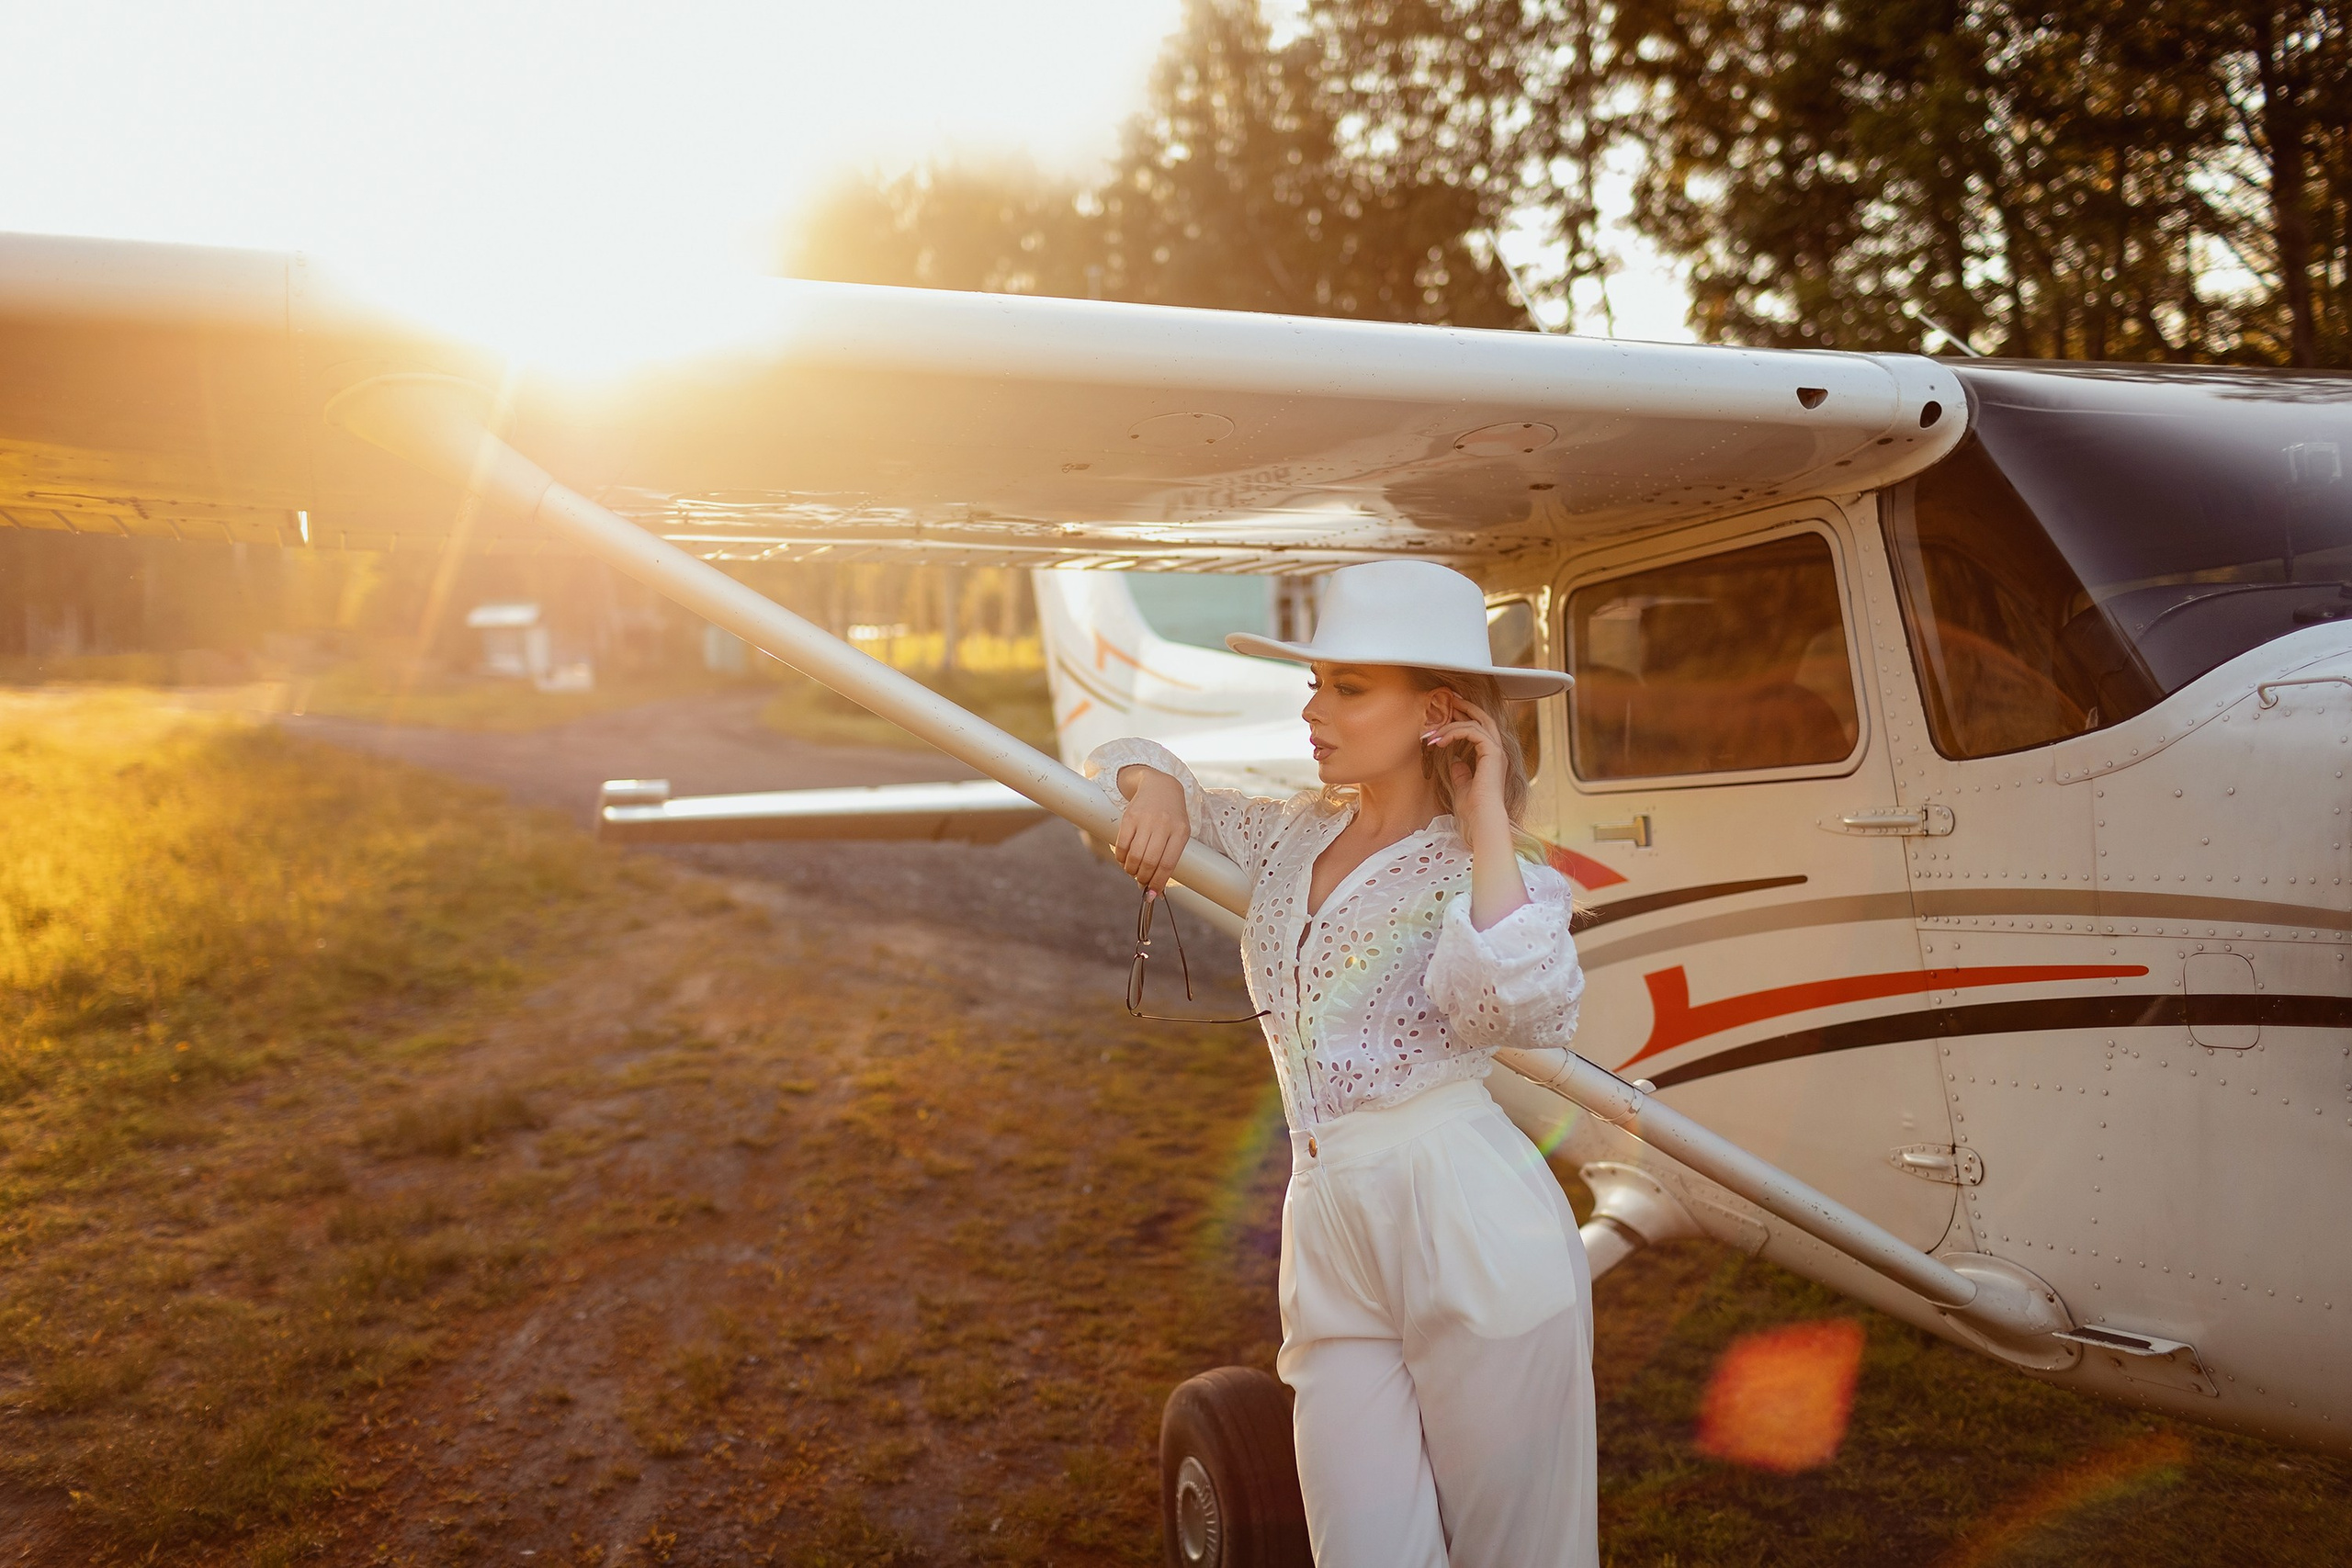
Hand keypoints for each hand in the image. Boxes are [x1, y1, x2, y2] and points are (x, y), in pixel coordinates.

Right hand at [1113, 765, 1190, 891]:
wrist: (1160, 786)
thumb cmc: (1172, 816)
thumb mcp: (1179, 833)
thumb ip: (1168, 858)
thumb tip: (1155, 889)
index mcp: (1180, 832)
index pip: (1167, 864)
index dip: (1158, 883)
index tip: (1152, 893)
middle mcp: (1164, 825)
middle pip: (1149, 862)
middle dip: (1143, 878)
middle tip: (1141, 881)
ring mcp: (1146, 820)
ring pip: (1134, 856)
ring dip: (1131, 870)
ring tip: (1133, 870)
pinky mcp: (1130, 817)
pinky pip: (1122, 845)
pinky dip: (1121, 858)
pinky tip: (1125, 859)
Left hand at [1425, 694, 1529, 928]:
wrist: (1482, 823)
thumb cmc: (1473, 813)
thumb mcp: (1462, 789)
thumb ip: (1461, 774)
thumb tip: (1455, 762)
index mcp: (1491, 760)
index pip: (1480, 730)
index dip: (1465, 718)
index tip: (1447, 713)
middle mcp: (1497, 754)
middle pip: (1484, 718)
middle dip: (1466, 706)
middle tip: (1448, 698)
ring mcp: (1497, 753)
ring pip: (1477, 723)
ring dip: (1452, 723)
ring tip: (1432, 732)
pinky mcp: (1492, 755)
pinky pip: (1474, 732)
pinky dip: (1455, 732)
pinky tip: (1439, 741)